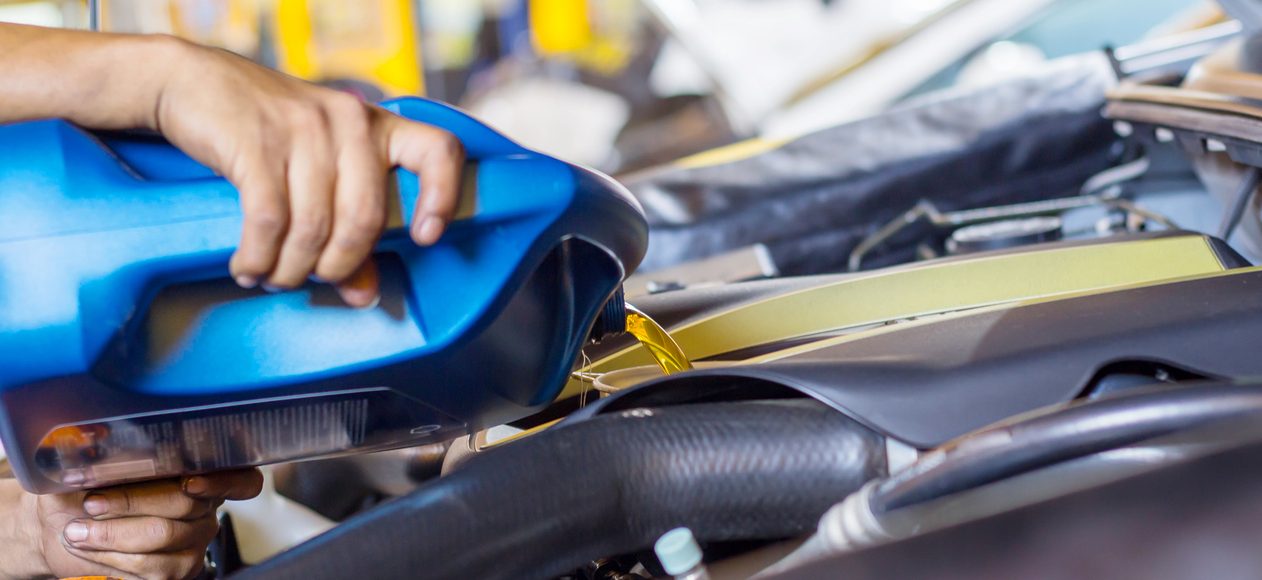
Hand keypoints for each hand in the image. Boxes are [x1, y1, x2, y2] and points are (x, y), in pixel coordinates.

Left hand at [17, 469, 262, 579]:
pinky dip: (110, 557)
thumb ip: (115, 449)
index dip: (224, 481)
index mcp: (199, 472)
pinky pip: (151, 566)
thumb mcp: (101, 461)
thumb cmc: (89, 487)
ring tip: (77, 529)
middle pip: (186, 503)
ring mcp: (194, 541)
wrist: (67, 524)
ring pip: (163, 536)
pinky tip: (87, 547)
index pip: (242, 479)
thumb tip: (107, 434)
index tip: (189, 482)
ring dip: (112, 533)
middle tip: (92, 502)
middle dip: (132, 502)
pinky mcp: (177, 570)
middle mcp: (206, 508)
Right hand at [150, 40, 464, 306]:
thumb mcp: (316, 170)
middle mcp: (349, 122)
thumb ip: (346, 228)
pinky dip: (258, 257)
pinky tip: (248, 267)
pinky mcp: (257, 142)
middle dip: (340, 265)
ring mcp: (304, 128)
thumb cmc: (265, 132)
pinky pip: (269, 221)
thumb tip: (364, 294)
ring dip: (291, 269)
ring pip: (315, 227)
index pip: (438, 151)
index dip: (442, 198)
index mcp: (376, 126)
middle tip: (315, 279)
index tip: (425, 237)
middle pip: (366, 218)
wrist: (194, 83)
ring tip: (273, 277)